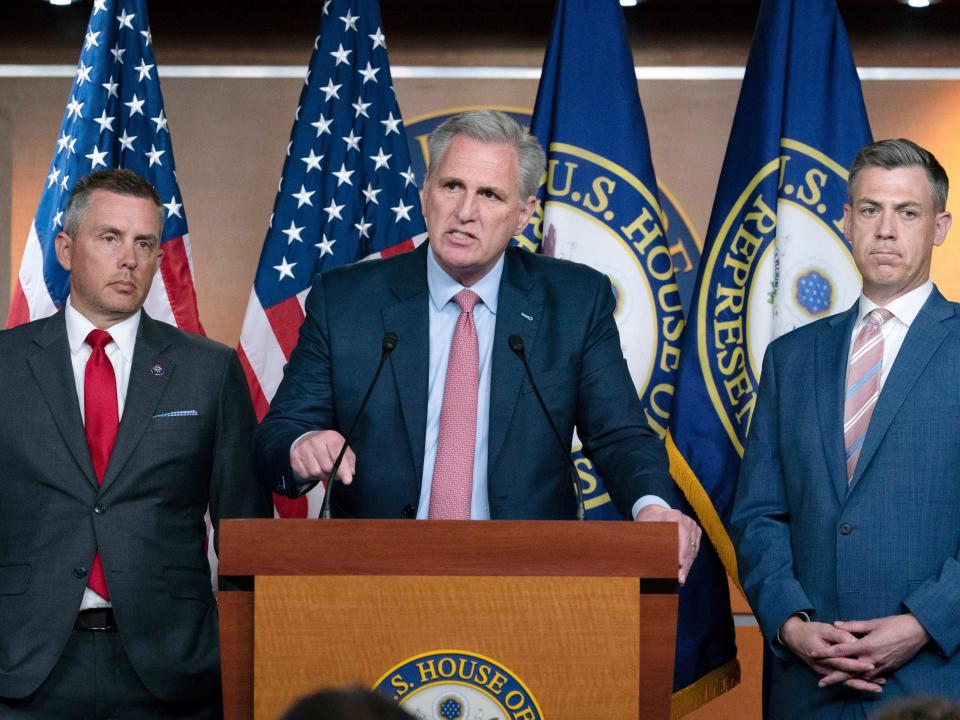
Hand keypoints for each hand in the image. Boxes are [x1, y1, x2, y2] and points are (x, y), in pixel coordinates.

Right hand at [290, 430, 355, 485]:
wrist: (307, 439)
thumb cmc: (328, 446)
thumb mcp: (342, 448)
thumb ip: (349, 461)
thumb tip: (350, 473)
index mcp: (330, 437)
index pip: (338, 454)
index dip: (343, 469)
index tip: (347, 480)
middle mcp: (315, 441)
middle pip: (327, 467)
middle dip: (332, 473)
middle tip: (332, 470)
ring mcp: (303, 448)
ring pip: (315, 472)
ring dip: (321, 475)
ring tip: (322, 468)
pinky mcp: (295, 457)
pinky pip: (305, 474)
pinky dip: (311, 475)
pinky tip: (313, 467)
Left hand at [635, 505, 700, 585]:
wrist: (655, 513)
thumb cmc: (647, 521)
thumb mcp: (643, 526)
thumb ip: (643, 537)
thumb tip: (637, 554)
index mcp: (674, 515)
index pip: (682, 534)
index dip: (682, 550)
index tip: (679, 564)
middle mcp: (686, 520)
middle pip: (688, 545)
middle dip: (684, 564)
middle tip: (679, 579)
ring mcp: (692, 526)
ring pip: (692, 550)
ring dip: (686, 566)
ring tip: (680, 580)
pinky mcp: (695, 532)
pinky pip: (694, 550)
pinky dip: (688, 562)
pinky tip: (683, 573)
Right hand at [779, 617, 882, 692]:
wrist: (792, 637)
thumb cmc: (809, 630)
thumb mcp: (823, 628)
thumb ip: (839, 634)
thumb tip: (854, 641)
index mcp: (823, 655)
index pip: (843, 662)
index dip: (858, 664)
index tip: (872, 665)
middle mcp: (824, 667)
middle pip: (846, 677)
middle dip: (864, 681)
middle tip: (881, 683)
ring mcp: (824, 671)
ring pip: (845, 682)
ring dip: (861, 685)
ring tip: (878, 687)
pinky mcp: (825, 672)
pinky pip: (841, 680)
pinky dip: (854, 683)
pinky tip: (866, 684)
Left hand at [812, 614, 928, 689]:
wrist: (918, 632)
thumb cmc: (895, 624)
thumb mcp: (873, 622)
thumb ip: (853, 626)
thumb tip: (836, 624)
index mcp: (866, 645)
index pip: (841, 651)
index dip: (826, 653)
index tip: (813, 655)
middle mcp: (872, 659)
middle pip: (849, 671)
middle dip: (834, 677)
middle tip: (820, 682)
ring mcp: (881, 666)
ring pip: (861, 677)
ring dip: (848, 681)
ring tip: (835, 684)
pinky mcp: (889, 669)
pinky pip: (873, 677)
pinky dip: (863, 680)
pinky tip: (856, 682)